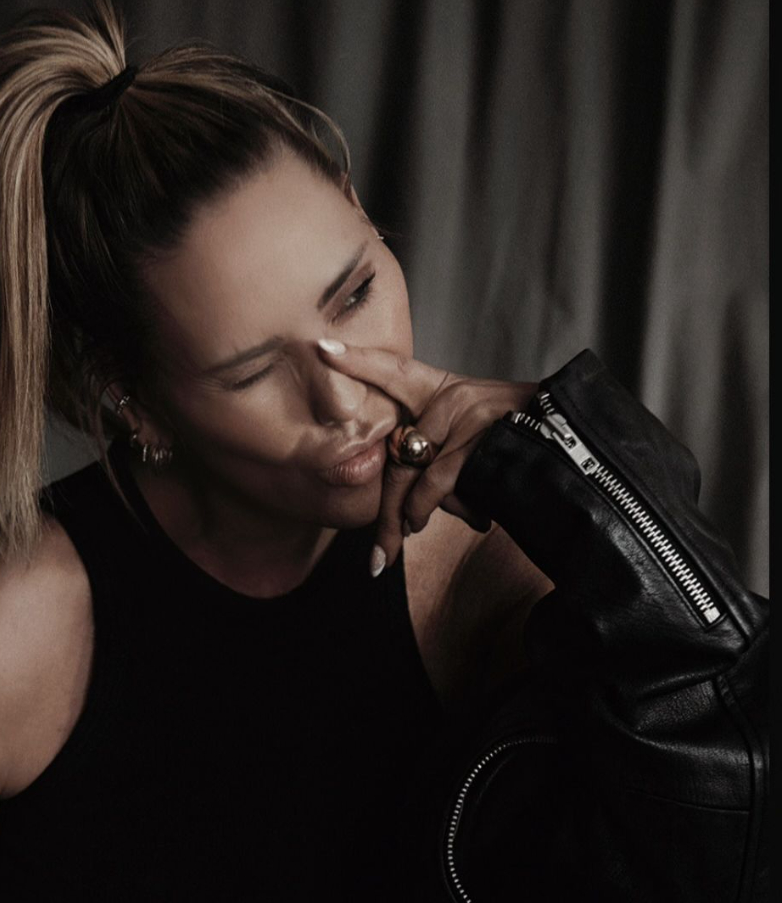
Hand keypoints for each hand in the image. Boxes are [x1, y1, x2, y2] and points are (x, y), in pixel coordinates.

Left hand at [316, 339, 537, 572]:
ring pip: (412, 473)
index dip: (357, 360)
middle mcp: (452, 394)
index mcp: (445, 388)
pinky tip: (441, 523)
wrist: (581, 452)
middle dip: (384, 511)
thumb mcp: (475, 445)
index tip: (322, 348)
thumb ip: (435, 456)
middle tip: (378, 554)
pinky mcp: (480, 435)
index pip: (392, 369)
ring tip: (417, 534)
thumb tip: (400, 508)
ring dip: (408, 516)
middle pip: (394, 452)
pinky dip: (427, 508)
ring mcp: (467, 412)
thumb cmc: (522, 453)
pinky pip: (435, 480)